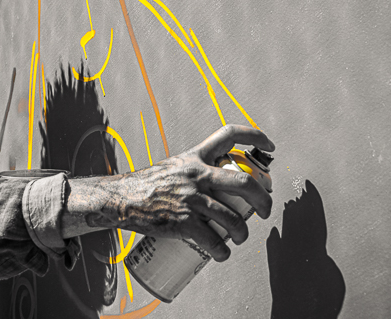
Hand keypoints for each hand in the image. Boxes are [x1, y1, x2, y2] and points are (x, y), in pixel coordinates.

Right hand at [62, 124, 274, 261]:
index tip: (269, 146)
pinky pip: (214, 242)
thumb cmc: (146, 185)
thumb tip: (221, 188)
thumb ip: (195, 172)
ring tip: (239, 238)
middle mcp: (197, 175)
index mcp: (195, 157)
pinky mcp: (185, 222)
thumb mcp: (174, 167)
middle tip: (265, 210)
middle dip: (264, 200)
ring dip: (242, 234)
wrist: (121, 199)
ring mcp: (192, 199)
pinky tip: (221, 254)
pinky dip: (222, 253)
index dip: (254, 136)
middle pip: (245, 183)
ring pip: (234, 220)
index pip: (229, 135)